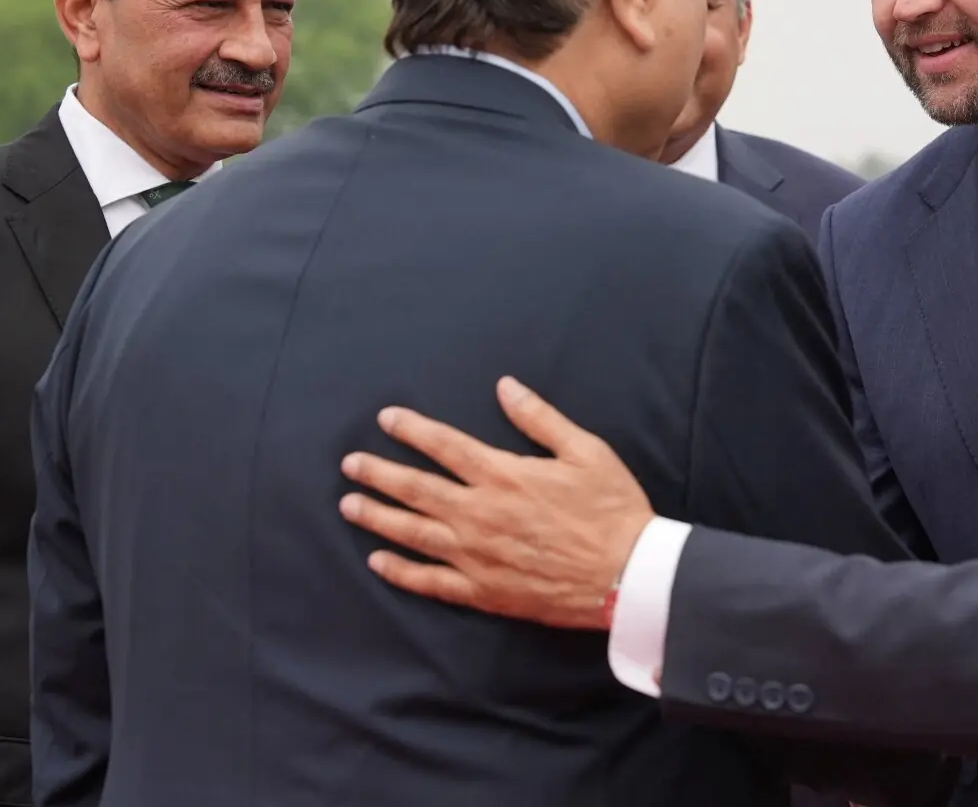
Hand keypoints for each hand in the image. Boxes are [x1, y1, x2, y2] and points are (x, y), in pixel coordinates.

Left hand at [337, 376, 655, 628]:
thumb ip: (540, 419)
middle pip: (416, 488)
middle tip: (351, 463)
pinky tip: (378, 561)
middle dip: (379, 473)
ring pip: (412, 533)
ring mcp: (476, 556)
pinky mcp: (483, 591)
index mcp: (504, 475)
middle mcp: (480, 514)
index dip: (412, 430)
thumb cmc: (612, 509)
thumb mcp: (586, 451)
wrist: (627, 575)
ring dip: (378, 516)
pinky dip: (400, 571)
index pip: (445, 446)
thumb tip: (506, 387)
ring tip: (350, 505)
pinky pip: (430, 581)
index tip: (386, 419)